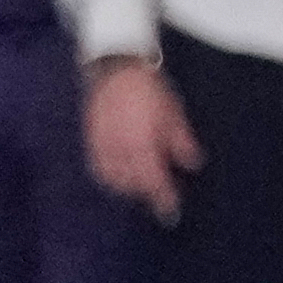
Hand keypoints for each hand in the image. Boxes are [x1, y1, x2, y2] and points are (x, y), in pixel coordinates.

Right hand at [83, 61, 201, 223]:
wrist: (116, 67)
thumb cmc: (151, 89)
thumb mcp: (173, 114)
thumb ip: (181, 142)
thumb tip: (192, 165)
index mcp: (142, 143)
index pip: (153, 180)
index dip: (162, 198)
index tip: (171, 214)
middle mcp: (119, 148)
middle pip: (132, 183)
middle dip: (146, 193)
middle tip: (161, 196)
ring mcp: (101, 144)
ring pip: (112, 178)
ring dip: (128, 187)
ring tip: (142, 188)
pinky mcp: (90, 138)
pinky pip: (98, 167)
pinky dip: (110, 177)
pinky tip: (120, 177)